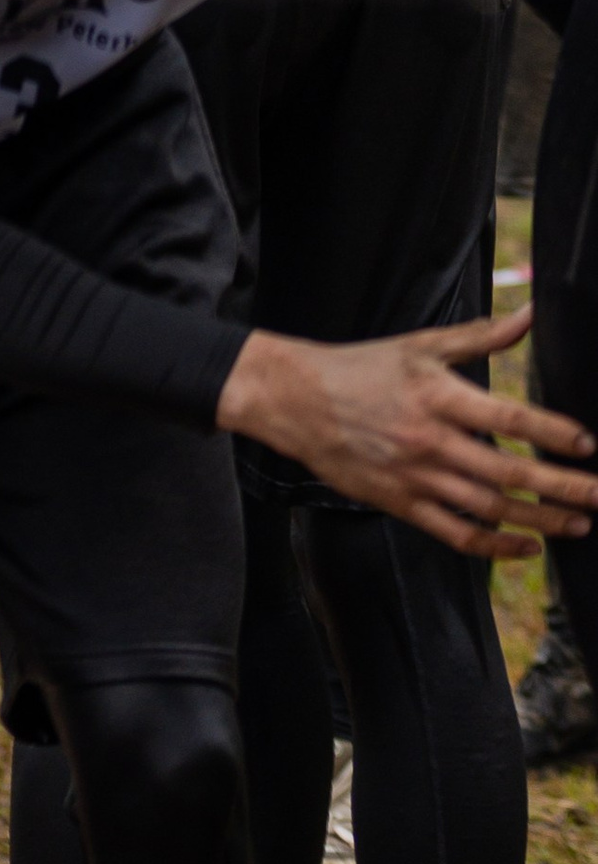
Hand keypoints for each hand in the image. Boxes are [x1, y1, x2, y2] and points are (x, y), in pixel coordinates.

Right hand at [218, 307, 597, 559]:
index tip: (587, 444)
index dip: (552, 433)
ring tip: (578, 525)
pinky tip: (527, 547)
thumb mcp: (421, 345)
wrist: (296, 401)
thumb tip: (531, 316)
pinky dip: (495, 546)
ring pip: (489, 509)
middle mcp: (430, 441)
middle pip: (509, 472)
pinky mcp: (399, 503)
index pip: (509, 419)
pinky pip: (455, 532)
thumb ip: (481, 337)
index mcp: (438, 396)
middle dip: (563, 487)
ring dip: (539, 520)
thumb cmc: (362, 368)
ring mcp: (415, 478)